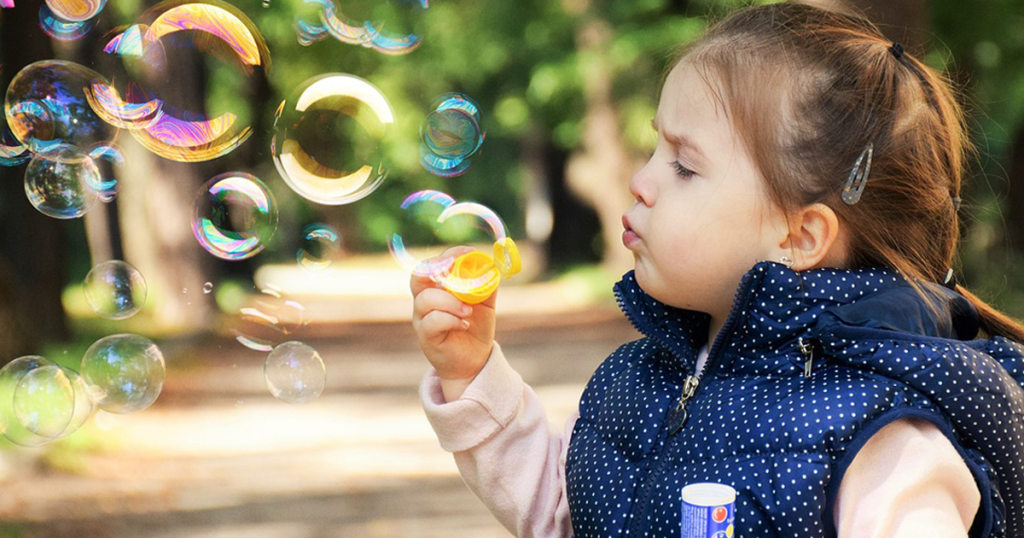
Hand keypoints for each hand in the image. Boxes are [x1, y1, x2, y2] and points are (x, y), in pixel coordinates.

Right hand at [411, 246, 496, 381]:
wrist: (474, 359)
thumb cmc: (475, 326)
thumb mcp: (486, 302)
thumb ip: (487, 284)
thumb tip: (492, 265)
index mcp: (437, 288)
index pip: (433, 264)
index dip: (448, 254)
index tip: (469, 252)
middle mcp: (425, 300)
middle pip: (418, 276)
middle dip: (437, 268)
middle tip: (456, 269)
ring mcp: (422, 319)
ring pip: (426, 300)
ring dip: (450, 301)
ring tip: (468, 311)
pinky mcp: (426, 336)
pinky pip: (432, 321)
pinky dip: (450, 319)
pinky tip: (463, 324)